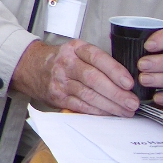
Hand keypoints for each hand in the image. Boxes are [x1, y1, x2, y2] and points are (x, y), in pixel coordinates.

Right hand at [11, 39, 138, 116]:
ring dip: (110, 105)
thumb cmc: (61, 60)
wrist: (31, 66)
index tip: (130, 83)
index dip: (115, 71)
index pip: (97, 58)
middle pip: (93, 79)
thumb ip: (98, 60)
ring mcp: (60, 80)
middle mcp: (66, 63)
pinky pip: (80, 105)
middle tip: (132, 102)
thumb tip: (127, 78)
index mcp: (75, 48)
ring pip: (88, 95)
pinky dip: (96, 111)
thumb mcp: (77, 51)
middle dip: (116, 93)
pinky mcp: (57, 96)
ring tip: (125, 111)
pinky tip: (108, 113)